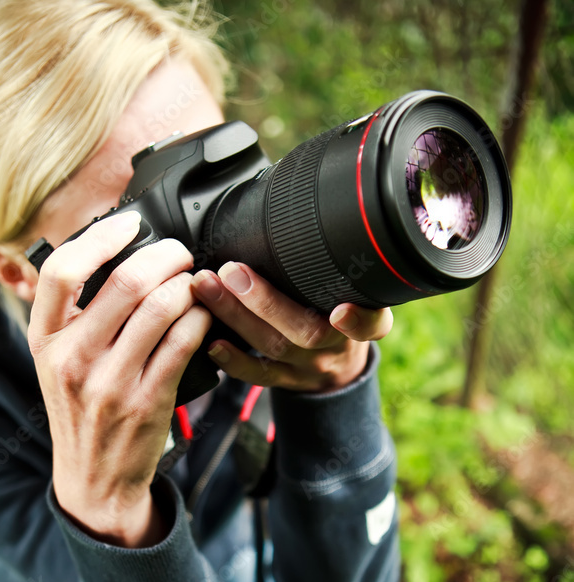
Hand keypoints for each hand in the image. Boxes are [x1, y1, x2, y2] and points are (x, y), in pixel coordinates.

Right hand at [27, 211, 210, 546]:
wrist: (93, 479)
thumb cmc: (81, 410)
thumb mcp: (57, 362)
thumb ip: (74, 315)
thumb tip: (116, 253)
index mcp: (45, 341)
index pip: (61, 270)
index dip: (101, 236)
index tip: (132, 223)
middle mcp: (72, 359)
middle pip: (125, 282)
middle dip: (165, 255)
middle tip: (181, 253)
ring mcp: (110, 383)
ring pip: (161, 308)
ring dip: (188, 285)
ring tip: (195, 283)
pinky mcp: (148, 402)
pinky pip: (184, 342)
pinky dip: (200, 318)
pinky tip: (203, 314)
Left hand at [191, 261, 392, 391]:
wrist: (339, 366)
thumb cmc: (342, 309)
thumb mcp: (358, 288)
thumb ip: (341, 262)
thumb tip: (305, 200)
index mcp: (365, 320)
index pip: (373, 324)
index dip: (360, 321)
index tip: (342, 310)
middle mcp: (337, 346)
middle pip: (307, 332)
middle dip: (266, 302)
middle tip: (231, 271)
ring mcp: (310, 367)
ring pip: (275, 348)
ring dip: (236, 317)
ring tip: (206, 288)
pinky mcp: (287, 380)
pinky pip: (260, 376)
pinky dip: (234, 360)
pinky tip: (211, 342)